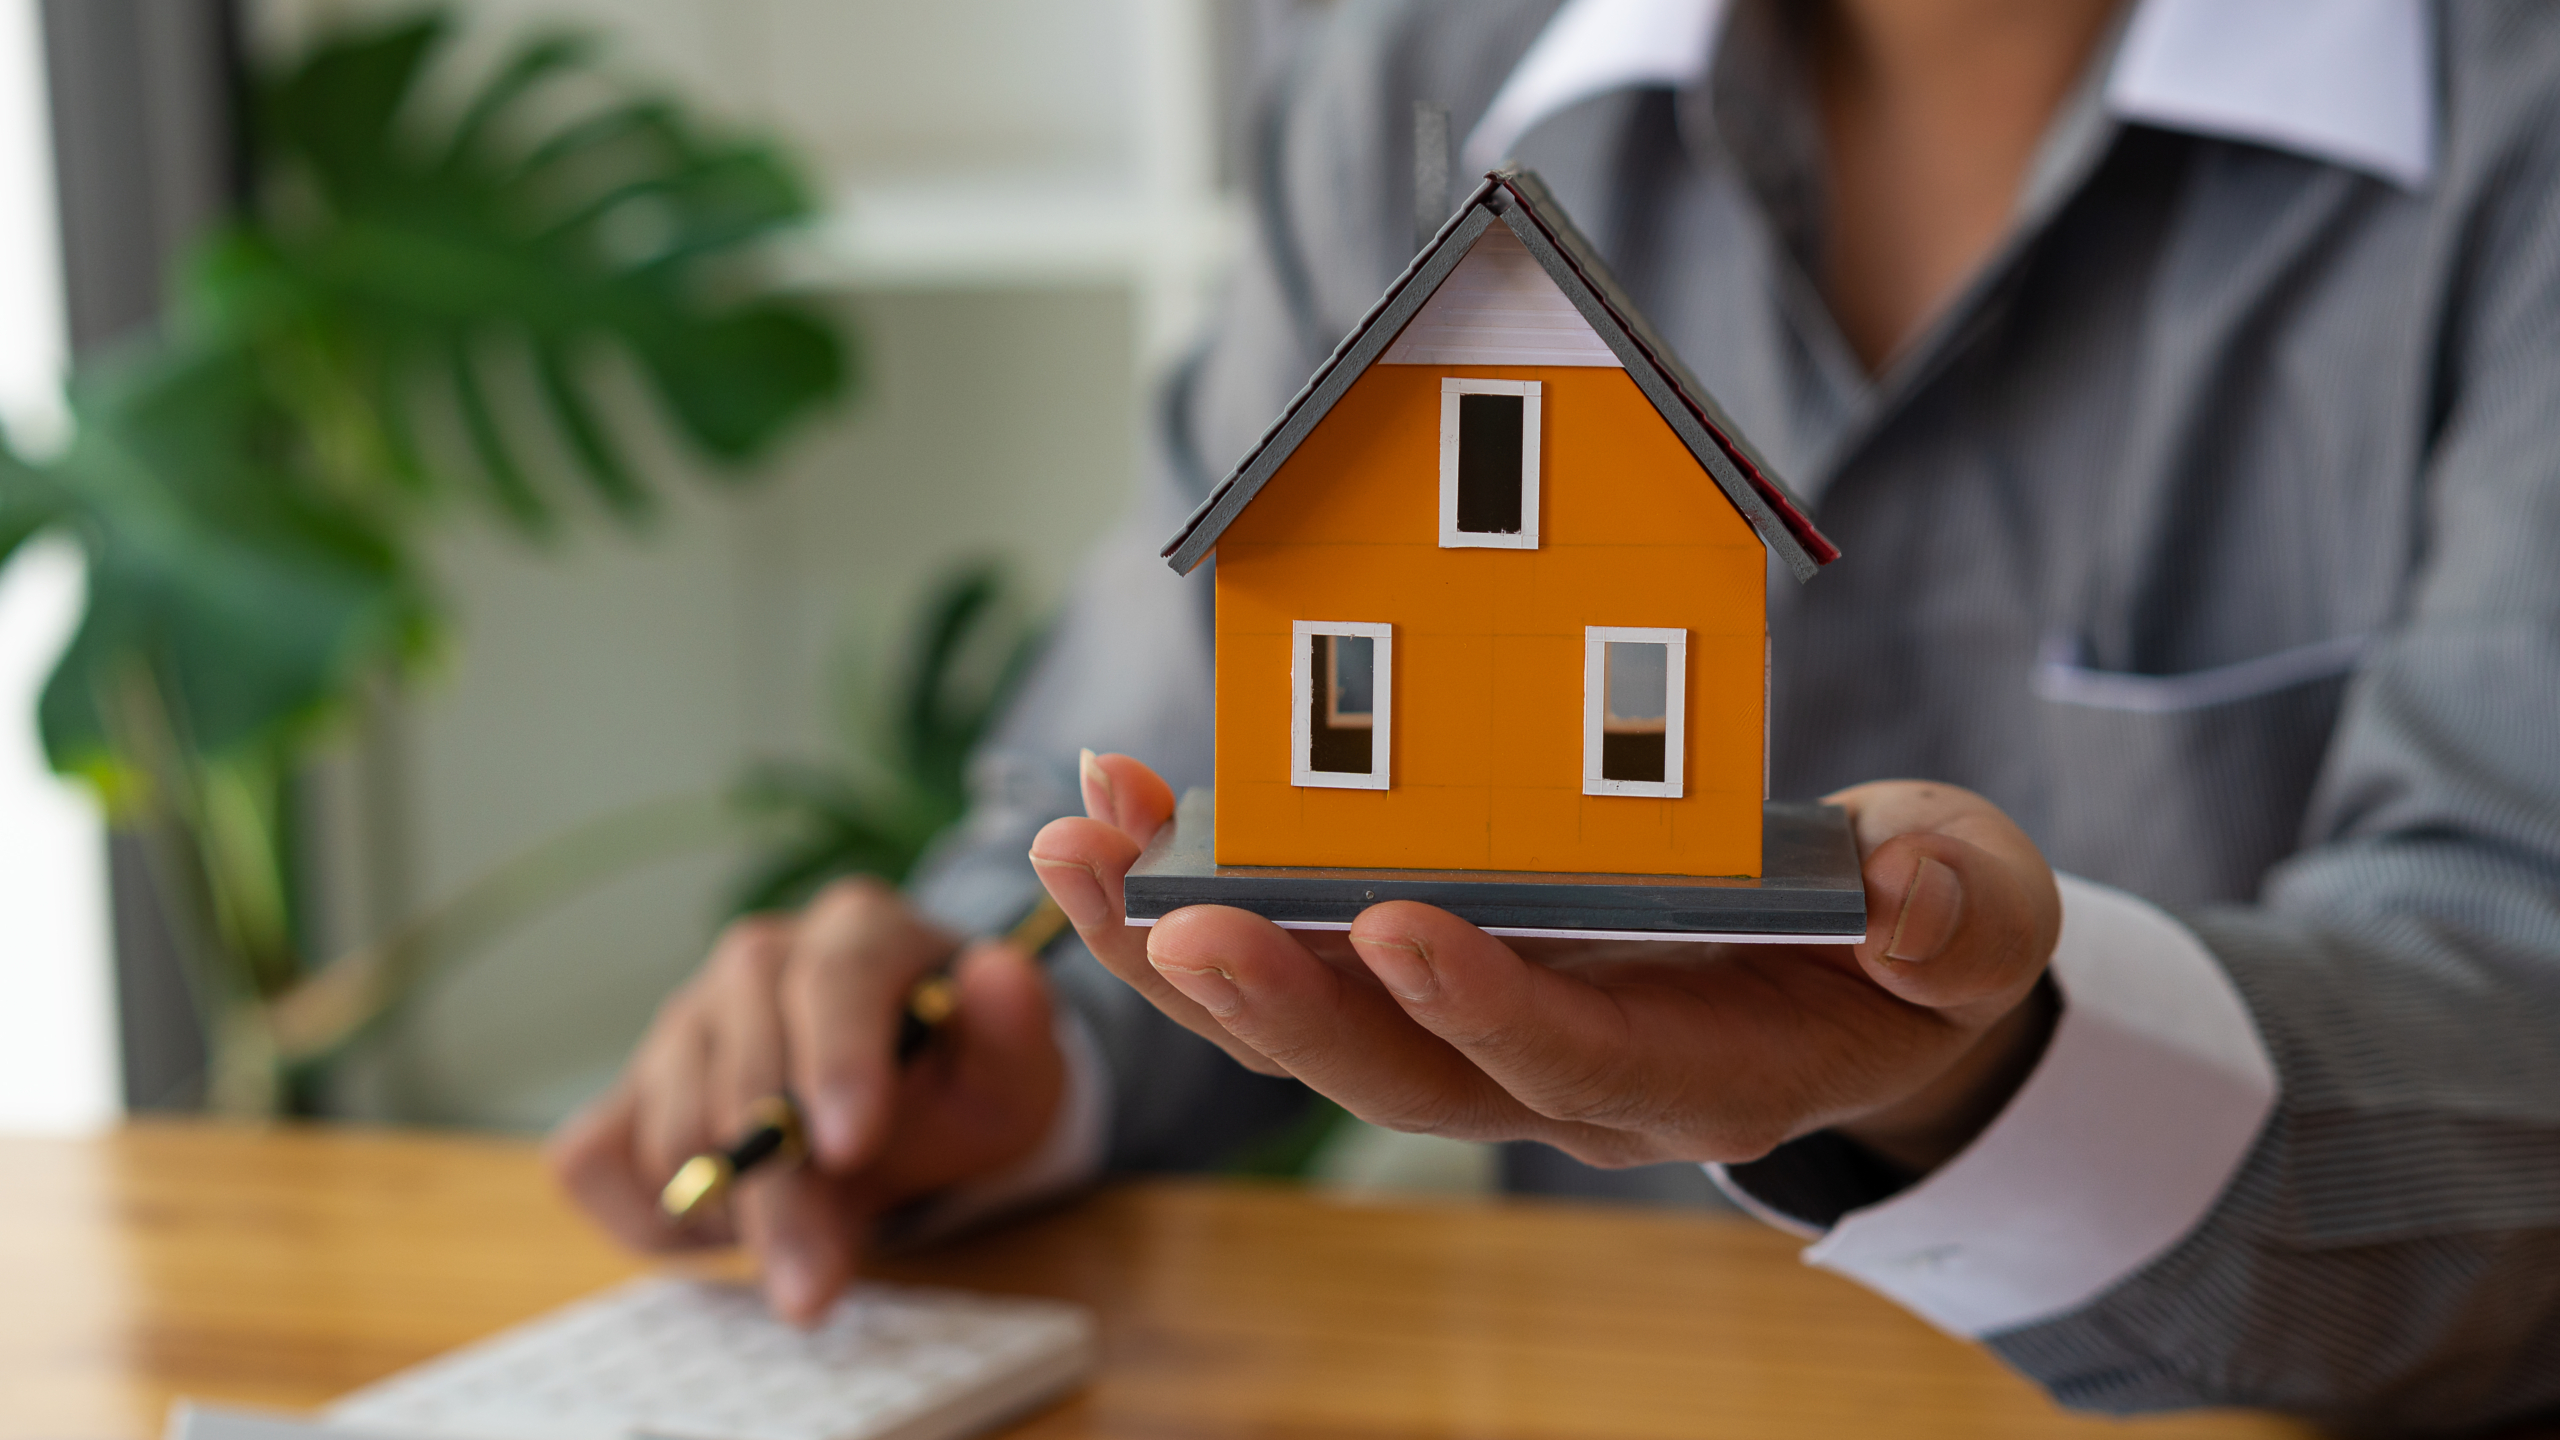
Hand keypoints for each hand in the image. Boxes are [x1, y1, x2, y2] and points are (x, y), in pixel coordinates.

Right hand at [546, 878, 1065, 1321]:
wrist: (915, 1093)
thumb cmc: (961, 1077)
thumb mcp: (1011, 1069)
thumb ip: (1014, 1029)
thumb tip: (999, 976)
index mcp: (860, 930)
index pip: (835, 979)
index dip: (835, 1062)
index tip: (849, 1149)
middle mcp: (760, 958)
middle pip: (745, 1068)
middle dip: (778, 1192)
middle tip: (810, 1287)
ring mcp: (686, 1017)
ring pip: (671, 1123)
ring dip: (728, 1210)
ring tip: (807, 1231)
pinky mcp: (632, 1083)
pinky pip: (594, 1158)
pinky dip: (647, 1214)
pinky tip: (729, 1224)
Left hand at [1030, 753, 2059, 1175]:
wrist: (1856, 978)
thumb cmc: (1914, 943)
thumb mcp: (1978, 919)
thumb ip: (1956, 919)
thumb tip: (1913, 897)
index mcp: (1696, 1075)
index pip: (1574, 1065)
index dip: (1485, 1009)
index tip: (1394, 927)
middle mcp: (1558, 1078)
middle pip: (1394, 1073)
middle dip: (1275, 1001)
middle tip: (1170, 918)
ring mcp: (1480, 1036)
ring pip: (1309, 1026)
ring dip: (1183, 947)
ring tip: (1078, 850)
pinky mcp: (1427, 980)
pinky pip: (1295, 955)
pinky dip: (1201, 888)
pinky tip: (1121, 813)